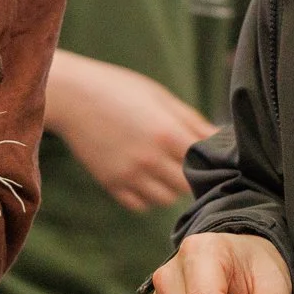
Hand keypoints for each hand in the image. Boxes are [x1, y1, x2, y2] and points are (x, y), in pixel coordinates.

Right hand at [47, 50, 217, 211]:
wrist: (73, 96)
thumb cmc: (120, 89)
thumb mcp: (161, 97)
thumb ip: (192, 120)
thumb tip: (220, 138)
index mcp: (167, 133)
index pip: (204, 163)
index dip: (210, 161)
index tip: (209, 156)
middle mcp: (150, 159)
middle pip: (187, 186)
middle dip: (190, 176)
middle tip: (185, 163)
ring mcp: (129, 175)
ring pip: (165, 199)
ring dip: (169, 188)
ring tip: (163, 168)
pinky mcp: (111, 184)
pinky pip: (139, 204)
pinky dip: (146, 196)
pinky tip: (143, 176)